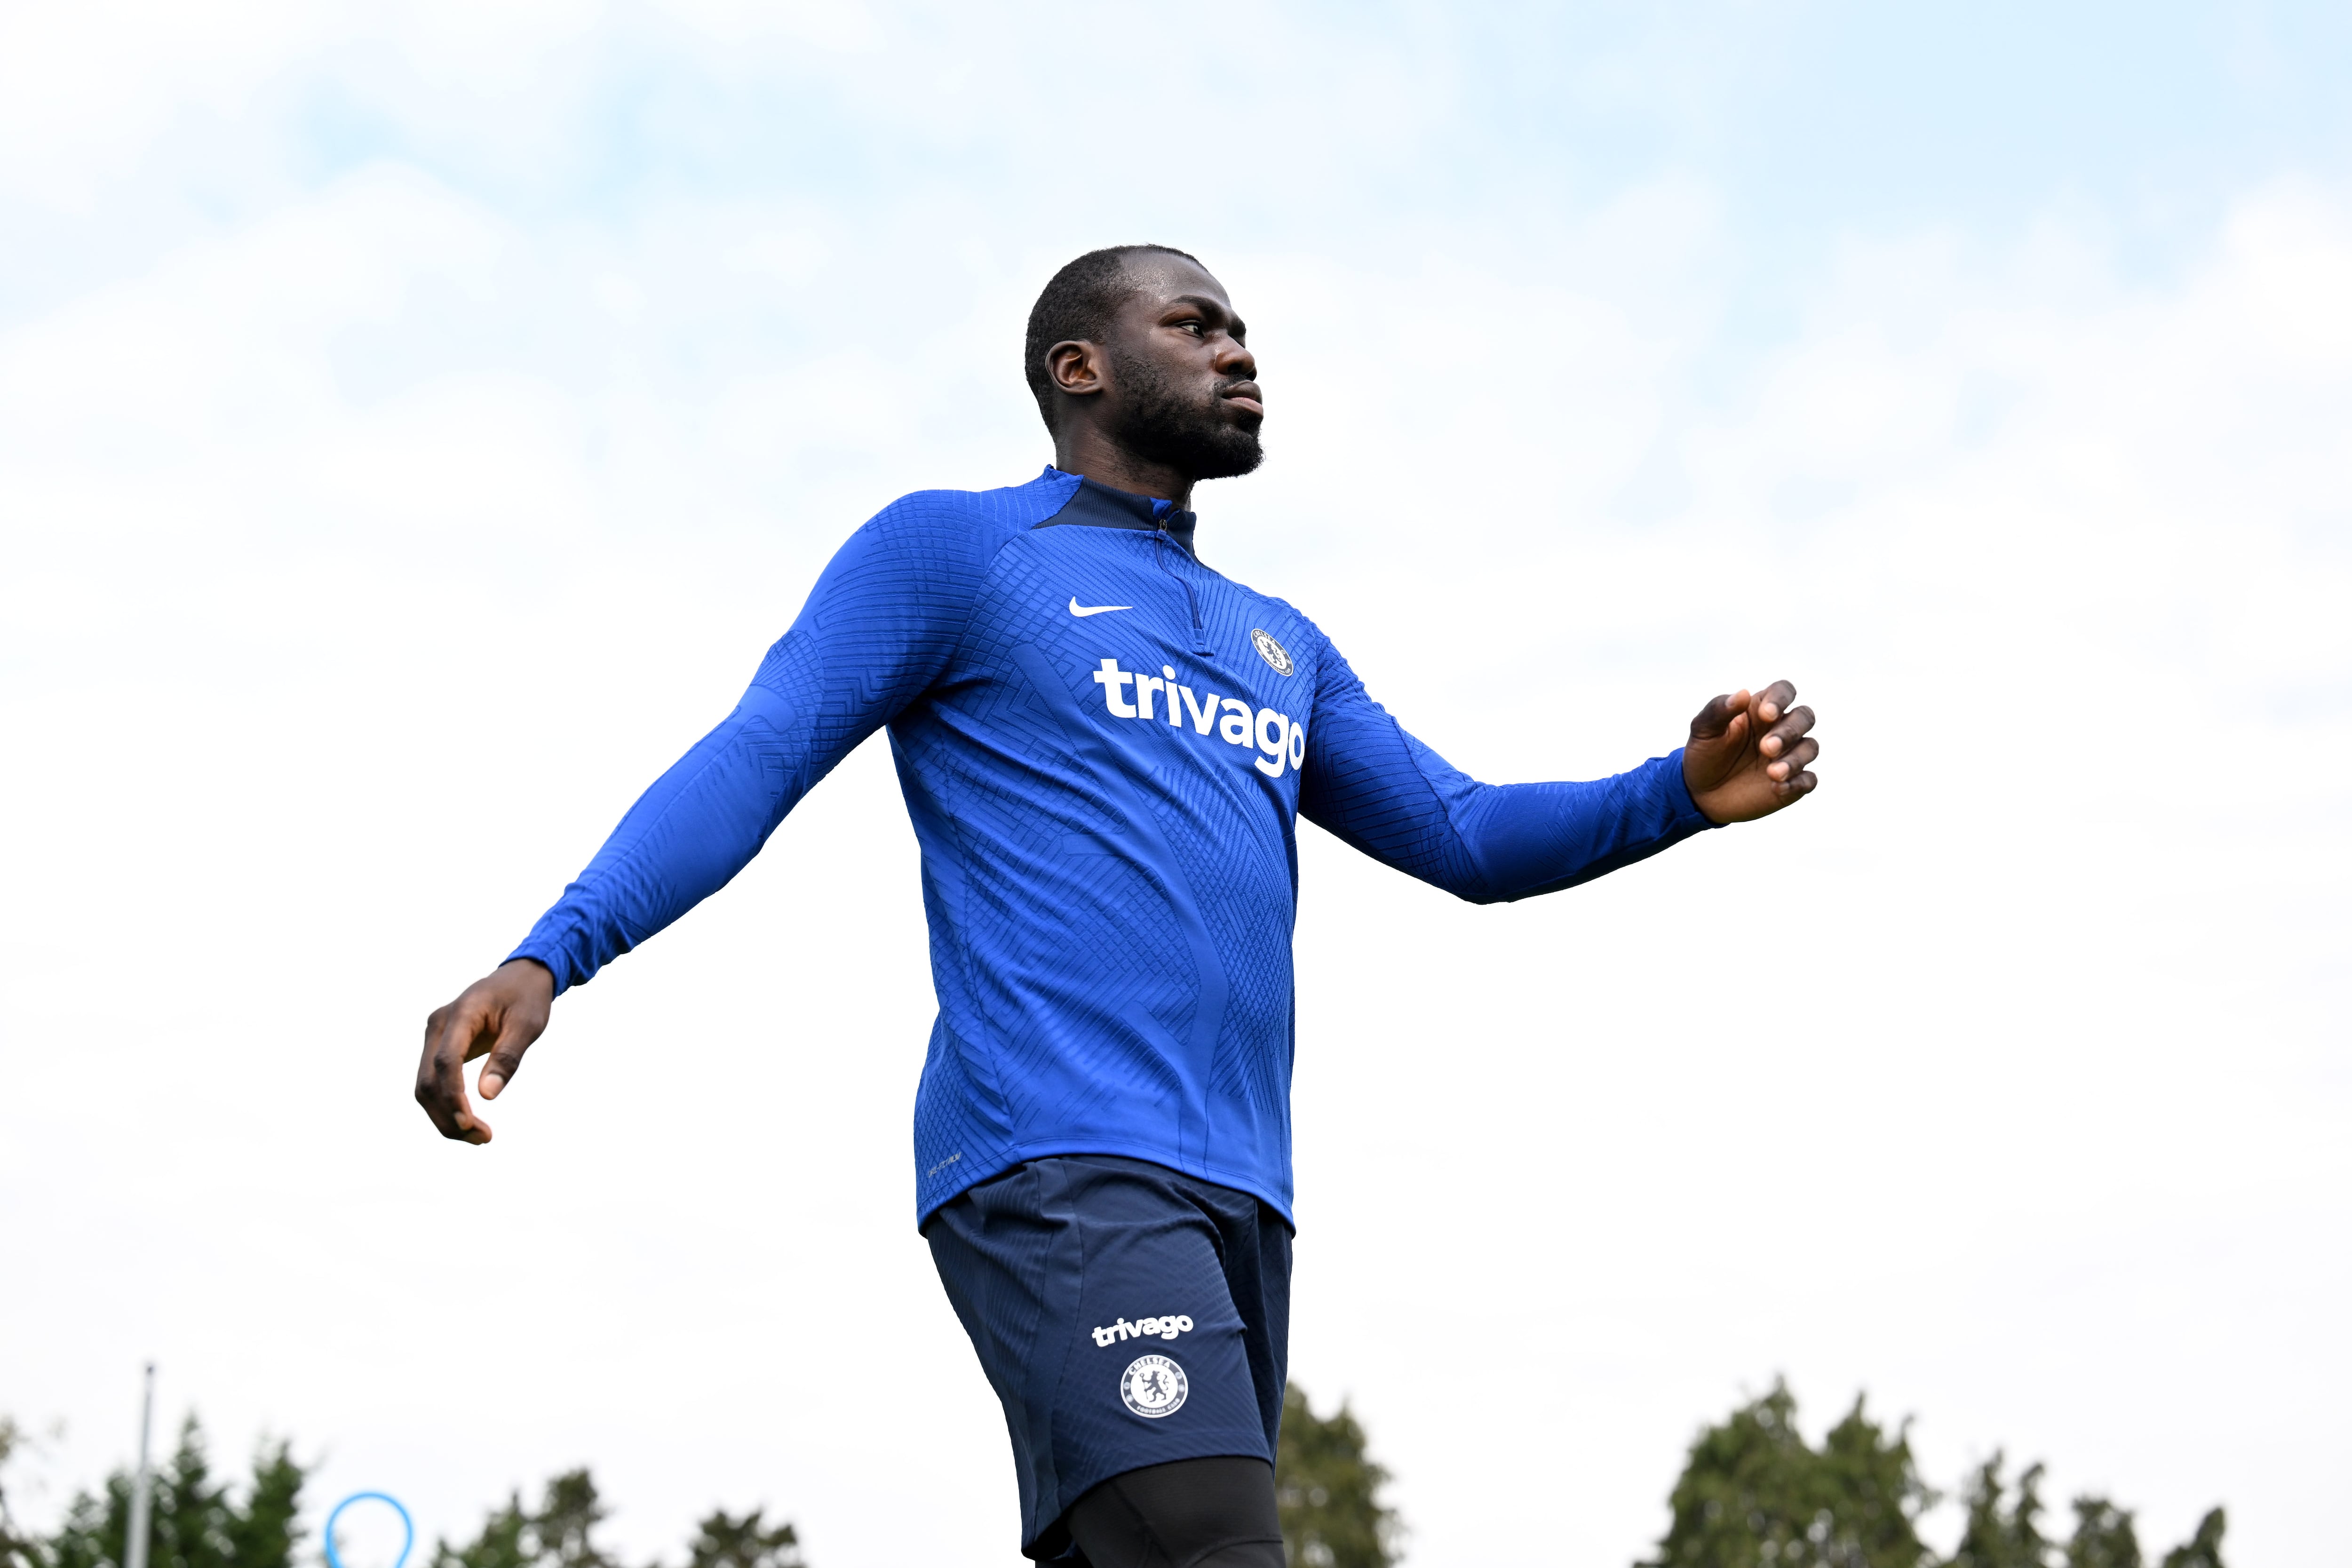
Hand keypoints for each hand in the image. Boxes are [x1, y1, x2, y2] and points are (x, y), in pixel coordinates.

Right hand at [415, 959, 554, 1143]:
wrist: (520, 977)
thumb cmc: (527, 998)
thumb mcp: (528, 1024)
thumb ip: (507, 1057)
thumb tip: (487, 1095)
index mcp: (461, 1013)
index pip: (445, 1062)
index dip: (454, 1096)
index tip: (471, 1124)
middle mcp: (438, 1025)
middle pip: (427, 1081)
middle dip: (449, 1116)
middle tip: (483, 1139)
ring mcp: (434, 1036)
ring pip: (425, 1086)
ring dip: (445, 1117)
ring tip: (480, 1137)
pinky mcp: (439, 1047)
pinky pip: (434, 1082)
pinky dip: (447, 1106)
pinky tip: (469, 1122)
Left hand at [1682, 680, 1819, 824]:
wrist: (1701, 793)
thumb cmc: (1705, 754)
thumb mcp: (1703, 730)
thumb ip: (1719, 710)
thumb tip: (1743, 693)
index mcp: (1761, 710)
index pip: (1784, 691)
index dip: (1781, 699)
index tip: (1766, 714)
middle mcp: (1780, 729)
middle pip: (1805, 717)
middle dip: (1790, 731)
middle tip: (1766, 748)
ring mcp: (1788, 755)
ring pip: (1810, 747)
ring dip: (1795, 759)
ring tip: (1773, 773)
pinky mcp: (1792, 782)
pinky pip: (1808, 780)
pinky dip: (1798, 783)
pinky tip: (1777, 789)